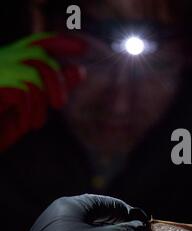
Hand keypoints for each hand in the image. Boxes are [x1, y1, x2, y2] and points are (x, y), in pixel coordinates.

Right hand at [0, 33, 85, 150]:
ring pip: (34, 72)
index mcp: (10, 63)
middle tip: (60, 104)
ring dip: (42, 101)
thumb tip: (79, 70)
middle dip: (56, 79)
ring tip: (37, 123)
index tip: (83, 47)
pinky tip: (27, 125)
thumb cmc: (0, 126)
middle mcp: (1, 61)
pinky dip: (31, 111)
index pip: (36, 43)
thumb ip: (53, 88)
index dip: (59, 43)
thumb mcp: (33, 107)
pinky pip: (24, 91)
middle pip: (39, 55)